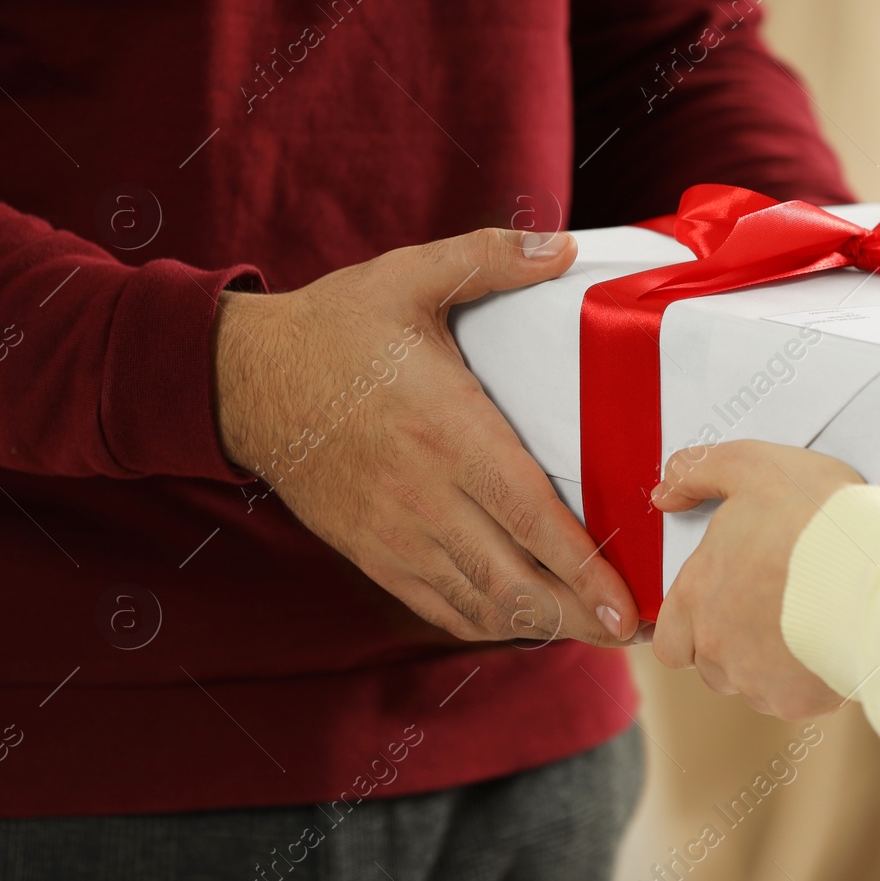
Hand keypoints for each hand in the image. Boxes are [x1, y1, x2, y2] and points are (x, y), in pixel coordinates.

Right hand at [213, 227, 638, 645]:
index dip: (578, 564)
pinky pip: (440, 606)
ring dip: (544, 626)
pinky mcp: (374, 553)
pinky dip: (490, 623)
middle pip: (512, 579)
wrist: (243, 380)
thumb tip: (565, 248)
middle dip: (578, 613)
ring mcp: (396, 533)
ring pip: (480, 603)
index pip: (525, 512)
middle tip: (636, 626)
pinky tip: (530, 623)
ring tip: (600, 632)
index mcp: (445, 429)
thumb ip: (490, 259)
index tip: (623, 597)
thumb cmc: (335, 329)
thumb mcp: (409, 276)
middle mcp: (423, 494)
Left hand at [649, 441, 863, 717]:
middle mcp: (717, 650)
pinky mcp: (800, 700)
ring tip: (805, 621)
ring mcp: (758, 681)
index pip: (669, 639)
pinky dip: (807, 677)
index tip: (722, 601)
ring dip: (768, 663)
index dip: (691, 624)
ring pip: (751, 685)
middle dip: (731, 645)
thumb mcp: (751, 466)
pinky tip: (831, 640)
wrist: (879, 571)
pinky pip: (795, 697)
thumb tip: (666, 492)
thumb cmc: (815, 517)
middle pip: (709, 665)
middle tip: (769, 608)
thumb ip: (697, 473)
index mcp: (697, 598)